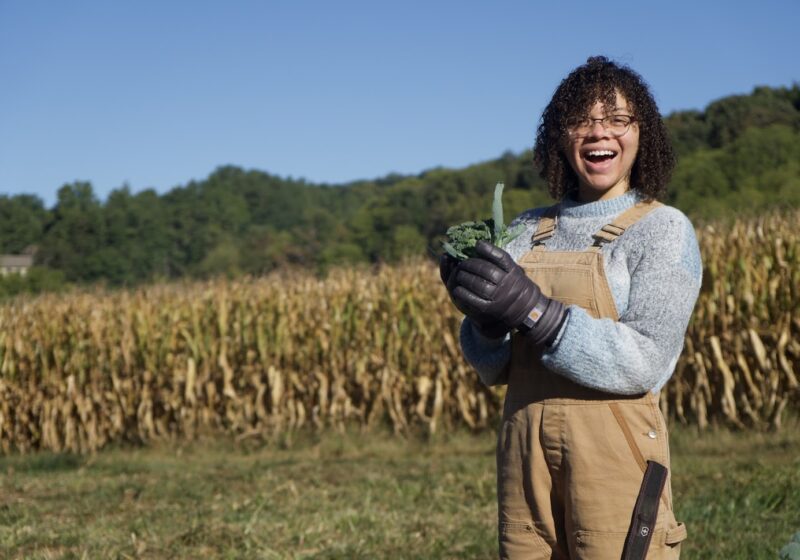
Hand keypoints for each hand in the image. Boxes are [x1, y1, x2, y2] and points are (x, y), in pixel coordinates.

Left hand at [448, 241, 566, 345]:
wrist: (526, 308)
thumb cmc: (514, 284)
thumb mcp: (512, 269)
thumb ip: (498, 259)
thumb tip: (478, 244)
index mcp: (512, 271)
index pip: (501, 257)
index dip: (488, 249)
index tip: (477, 244)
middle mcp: (506, 283)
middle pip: (485, 270)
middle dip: (470, 264)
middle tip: (461, 263)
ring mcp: (498, 296)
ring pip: (478, 284)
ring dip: (464, 277)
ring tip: (458, 274)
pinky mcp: (490, 308)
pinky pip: (473, 300)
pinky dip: (463, 293)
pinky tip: (457, 288)